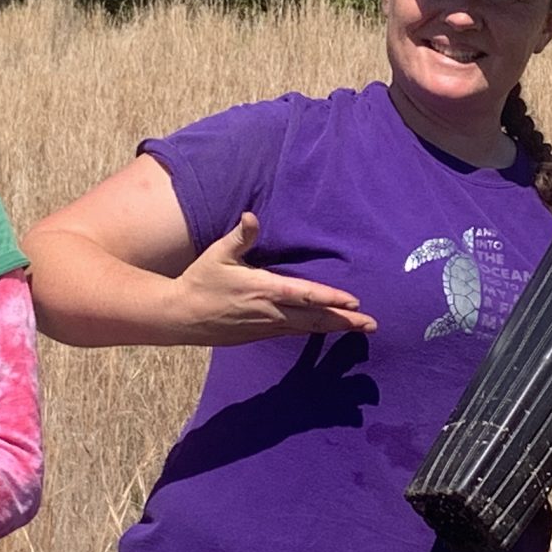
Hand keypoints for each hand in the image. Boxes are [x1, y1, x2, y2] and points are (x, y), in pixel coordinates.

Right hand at [174, 213, 377, 343]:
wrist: (180, 316)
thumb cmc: (200, 282)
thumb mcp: (218, 255)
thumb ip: (240, 236)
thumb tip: (252, 217)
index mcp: (264, 290)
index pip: (305, 295)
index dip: (331, 299)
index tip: (354, 301)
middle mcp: (270, 312)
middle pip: (314, 319)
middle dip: (344, 321)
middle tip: (371, 324)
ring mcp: (266, 327)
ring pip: (307, 329)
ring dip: (334, 328)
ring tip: (358, 328)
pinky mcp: (260, 335)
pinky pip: (293, 333)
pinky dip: (313, 330)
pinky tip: (326, 328)